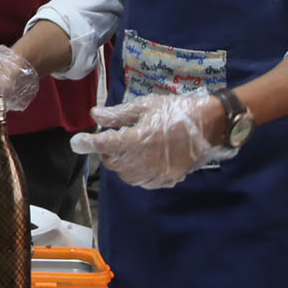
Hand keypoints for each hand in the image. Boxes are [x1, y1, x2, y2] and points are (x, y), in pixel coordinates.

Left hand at [70, 93, 221, 188]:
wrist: (210, 125)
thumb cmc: (176, 110)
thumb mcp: (146, 105)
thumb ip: (119, 114)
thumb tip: (95, 115)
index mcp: (138, 138)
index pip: (104, 144)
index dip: (87, 143)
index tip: (77, 142)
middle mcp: (145, 159)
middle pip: (113, 162)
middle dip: (108, 151)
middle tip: (114, 139)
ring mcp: (157, 172)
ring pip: (126, 174)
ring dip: (121, 163)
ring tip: (130, 148)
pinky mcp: (167, 179)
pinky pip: (142, 181)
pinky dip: (136, 172)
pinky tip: (142, 160)